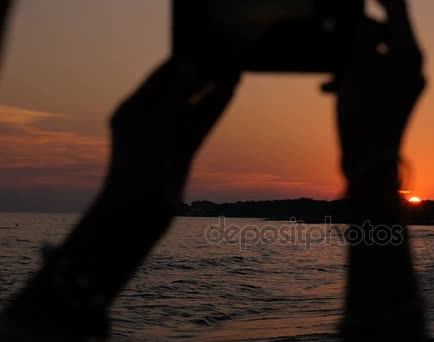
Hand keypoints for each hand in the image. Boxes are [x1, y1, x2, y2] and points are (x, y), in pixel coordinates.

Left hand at [107, 58, 240, 193]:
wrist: (138, 214)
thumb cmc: (139, 166)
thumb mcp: (158, 122)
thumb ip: (177, 91)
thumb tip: (190, 63)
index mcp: (133, 109)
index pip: (159, 77)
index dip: (181, 62)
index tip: (202, 47)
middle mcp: (149, 122)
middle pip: (179, 92)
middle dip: (200, 76)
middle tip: (223, 59)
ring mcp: (167, 139)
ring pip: (193, 109)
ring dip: (212, 92)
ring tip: (233, 73)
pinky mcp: (182, 154)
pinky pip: (200, 126)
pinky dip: (214, 110)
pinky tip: (229, 93)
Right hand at [334, 0, 424, 188]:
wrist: (372, 165)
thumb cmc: (364, 117)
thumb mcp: (355, 68)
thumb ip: (360, 36)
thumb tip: (363, 20)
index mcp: (409, 52)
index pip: (397, 7)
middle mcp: (414, 66)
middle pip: (385, 33)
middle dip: (356, 34)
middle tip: (335, 35)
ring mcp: (408, 84)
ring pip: (376, 56)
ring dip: (350, 59)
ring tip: (328, 70)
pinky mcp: (398, 100)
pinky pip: (376, 77)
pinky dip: (355, 77)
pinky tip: (330, 87)